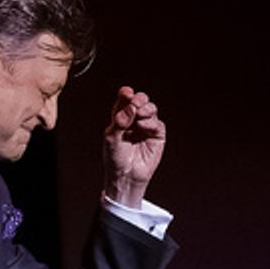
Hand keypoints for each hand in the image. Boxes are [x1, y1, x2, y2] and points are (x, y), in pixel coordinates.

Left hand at [103, 86, 165, 208]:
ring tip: (139, 115)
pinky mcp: (157, 135)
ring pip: (151, 109)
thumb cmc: (115, 158)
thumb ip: (120, 121)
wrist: (125, 175)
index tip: (126, 93)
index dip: (126, 94)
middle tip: (135, 102)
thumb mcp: (112, 138)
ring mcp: (146, 127)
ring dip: (145, 109)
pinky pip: (157, 123)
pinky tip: (143, 126)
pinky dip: (150, 122)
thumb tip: (131, 106)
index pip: (124, 101)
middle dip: (138, 99)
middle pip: (140, 101)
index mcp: (120, 118)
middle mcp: (134, 120)